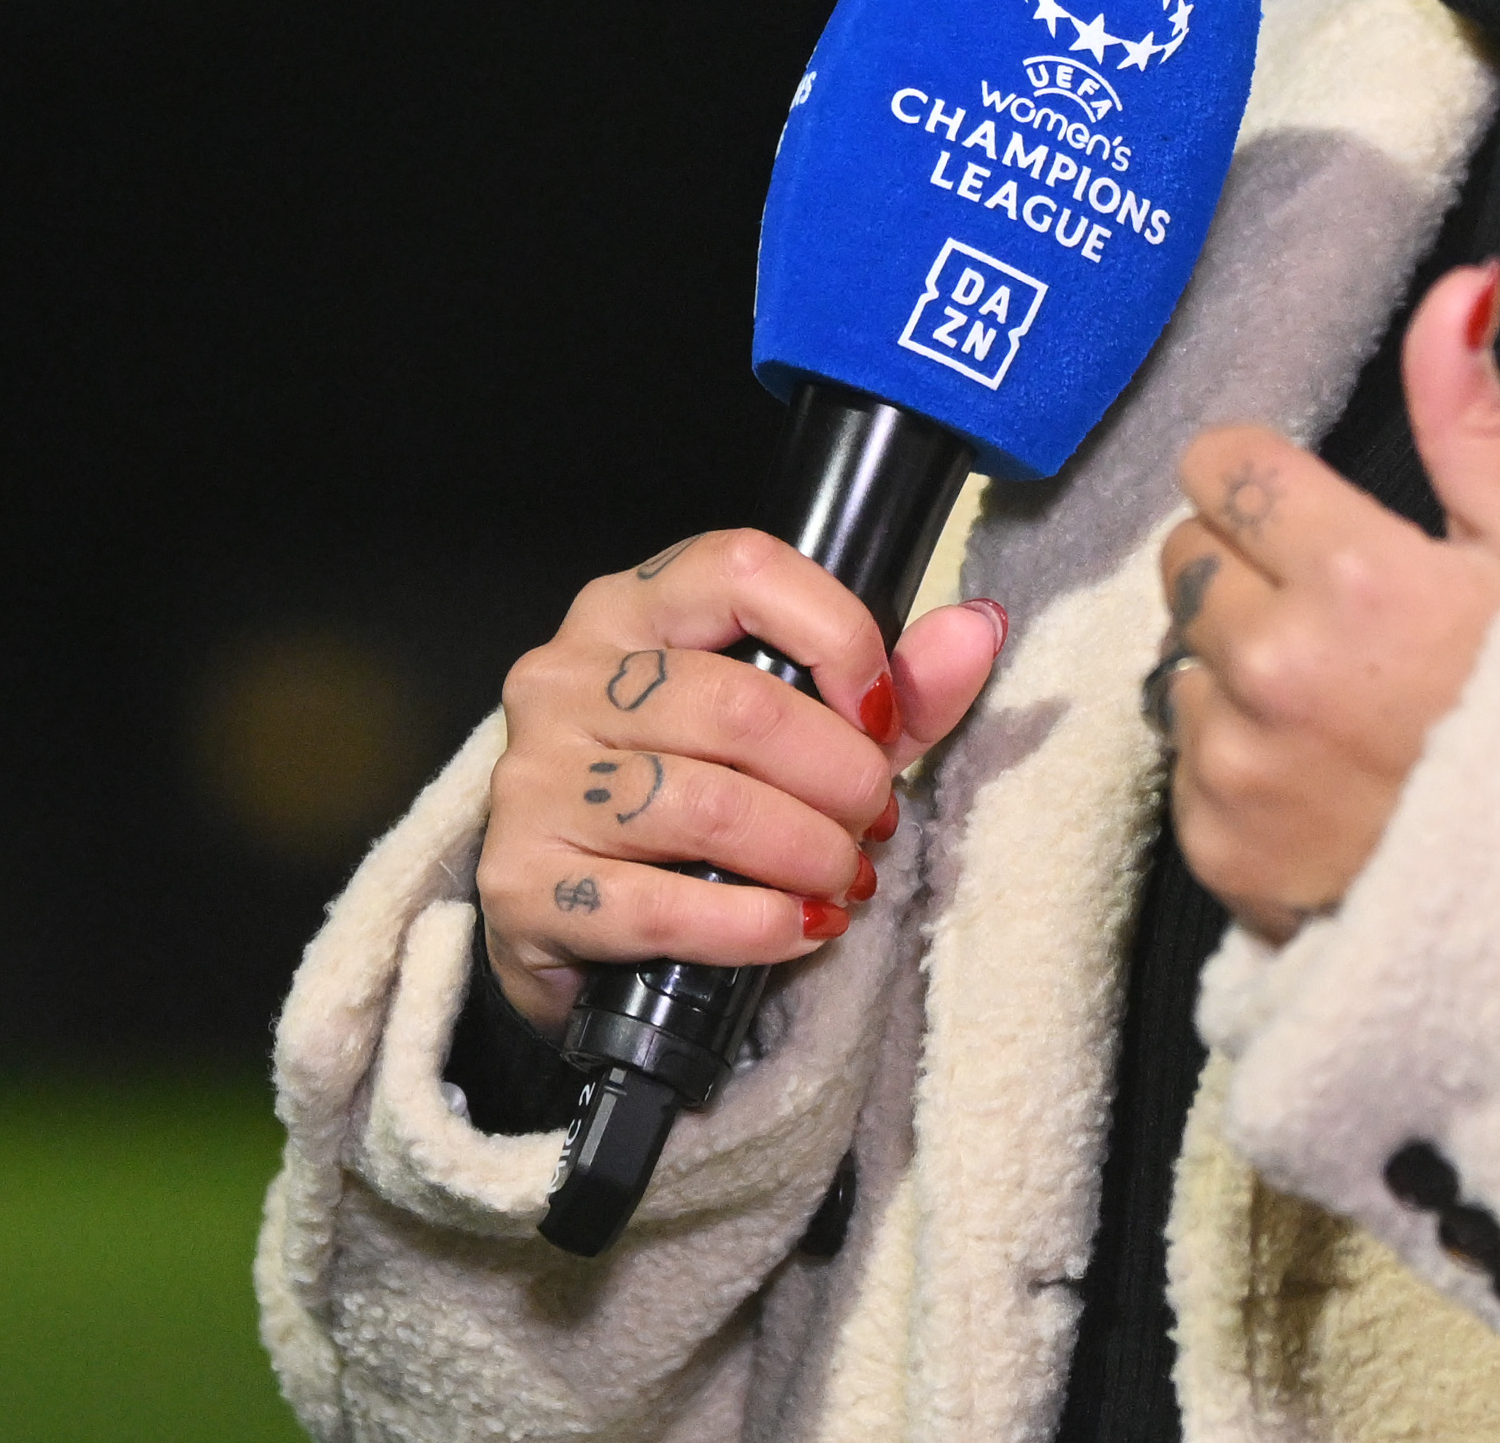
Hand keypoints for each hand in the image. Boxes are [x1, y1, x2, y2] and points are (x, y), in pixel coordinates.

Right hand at [471, 531, 1006, 1030]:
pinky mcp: (520, 883)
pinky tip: (796, 928)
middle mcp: (566, 677)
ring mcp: (533, 779)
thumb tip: (979, 628)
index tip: (882, 714)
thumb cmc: (696, 801)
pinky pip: (661, 905)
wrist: (583, 928)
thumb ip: (896, 684)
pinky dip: (754, 925)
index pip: (743, 569)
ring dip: (805, 851)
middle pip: (737, 704)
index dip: (838, 635)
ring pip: (703, 803)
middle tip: (875, 821)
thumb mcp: (807, 731)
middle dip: (838, 775)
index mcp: (632, 609)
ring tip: (844, 878)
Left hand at [1157, 259, 1499, 938]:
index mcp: (1354, 576)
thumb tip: (1460, 287)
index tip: (1317, 517)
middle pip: (1186, 559)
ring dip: (1240, 673)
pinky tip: (1331, 781)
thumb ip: (1472, 417)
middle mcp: (1276, 668)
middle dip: (1248, 571)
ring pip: (1182, 665)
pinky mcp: (1221, 851)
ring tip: (1349, 711)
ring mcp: (1240, 767)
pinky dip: (1241, 768)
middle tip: (1347, 619)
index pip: (1219, 466)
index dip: (1267, 483)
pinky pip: (1188, 769)